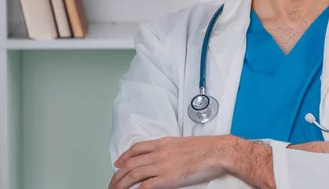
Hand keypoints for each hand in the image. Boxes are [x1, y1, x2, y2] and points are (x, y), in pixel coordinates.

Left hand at [108, 135, 233, 188]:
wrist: (216, 151)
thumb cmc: (204, 148)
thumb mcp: (181, 143)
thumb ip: (167, 149)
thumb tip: (159, 157)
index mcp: (162, 143)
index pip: (136, 148)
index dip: (124, 156)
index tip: (117, 163)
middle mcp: (159, 153)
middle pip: (131, 163)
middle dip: (118, 175)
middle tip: (112, 183)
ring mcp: (162, 166)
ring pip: (133, 175)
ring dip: (121, 184)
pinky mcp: (168, 178)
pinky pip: (145, 185)